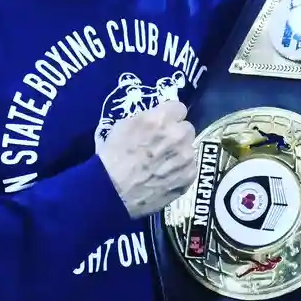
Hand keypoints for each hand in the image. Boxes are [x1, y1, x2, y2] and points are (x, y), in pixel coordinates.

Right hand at [96, 99, 198, 217]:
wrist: (111, 192)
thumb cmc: (112, 157)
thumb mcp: (123, 126)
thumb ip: (147, 118)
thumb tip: (158, 120)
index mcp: (161, 119)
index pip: (179, 108)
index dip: (170, 117)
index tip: (163, 125)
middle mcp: (178, 135)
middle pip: (186, 128)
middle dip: (176, 135)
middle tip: (162, 146)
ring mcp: (186, 157)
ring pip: (189, 149)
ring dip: (178, 154)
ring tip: (161, 165)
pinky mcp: (189, 176)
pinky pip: (190, 168)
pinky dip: (180, 172)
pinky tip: (165, 178)